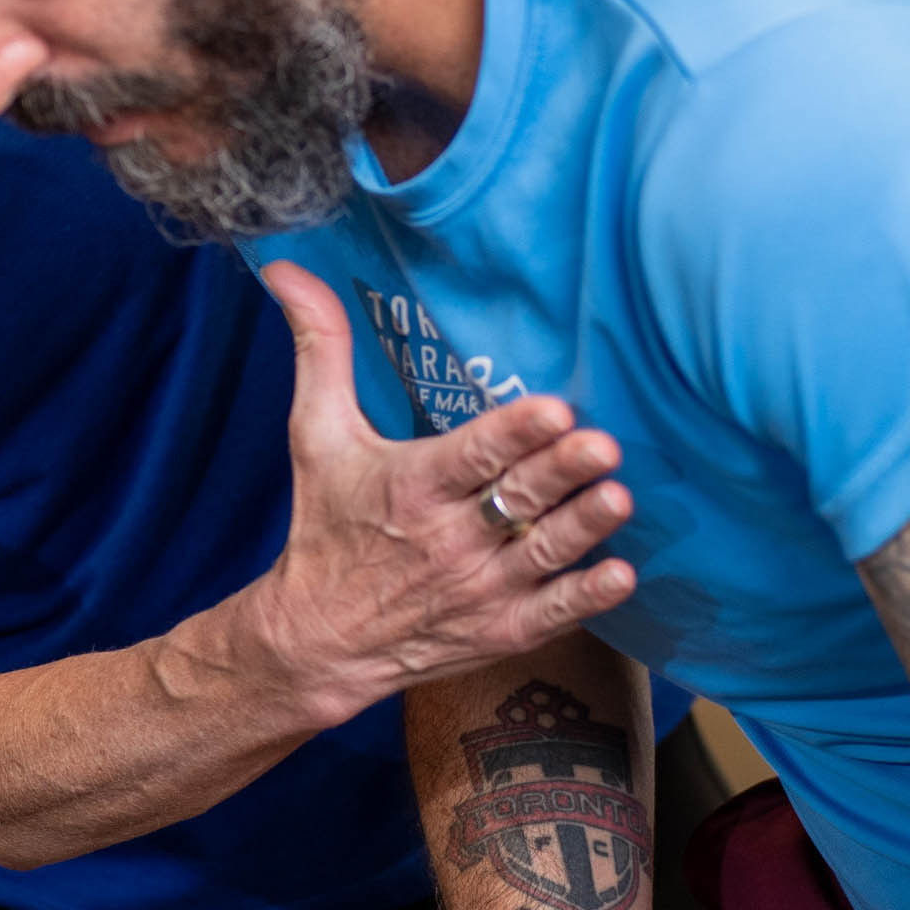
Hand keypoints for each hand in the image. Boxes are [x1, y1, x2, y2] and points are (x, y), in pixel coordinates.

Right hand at [246, 264, 635, 706]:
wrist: (315, 641)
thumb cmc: (325, 526)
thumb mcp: (317, 436)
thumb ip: (320, 349)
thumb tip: (287, 268)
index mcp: (410, 486)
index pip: (469, 455)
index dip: (513, 433)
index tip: (553, 407)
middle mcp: (449, 540)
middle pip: (517, 499)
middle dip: (561, 472)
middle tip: (603, 445)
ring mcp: (479, 590)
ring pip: (544, 554)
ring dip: (584, 527)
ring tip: (620, 497)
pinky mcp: (501, 631)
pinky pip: (553, 615)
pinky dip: (587, 598)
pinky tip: (622, 574)